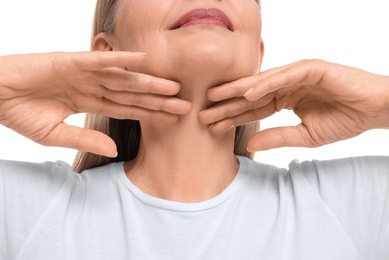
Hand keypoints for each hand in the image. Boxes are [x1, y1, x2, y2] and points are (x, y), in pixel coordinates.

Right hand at [0, 51, 190, 156]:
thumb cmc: (20, 113)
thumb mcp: (56, 135)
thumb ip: (86, 139)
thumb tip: (115, 150)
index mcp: (89, 102)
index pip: (127, 108)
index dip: (150, 113)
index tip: (172, 118)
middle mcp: (92, 86)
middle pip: (132, 94)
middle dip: (158, 99)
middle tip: (185, 103)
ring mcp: (84, 73)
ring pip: (123, 78)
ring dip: (149, 82)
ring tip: (173, 86)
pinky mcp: (71, 61)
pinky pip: (101, 60)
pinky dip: (122, 59)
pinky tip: (143, 60)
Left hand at [199, 59, 388, 150]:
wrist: (373, 111)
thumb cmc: (343, 121)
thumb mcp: (304, 135)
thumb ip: (277, 138)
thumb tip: (251, 145)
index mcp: (284, 100)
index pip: (252, 109)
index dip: (231, 117)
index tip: (211, 126)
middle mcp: (285, 85)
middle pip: (250, 95)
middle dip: (226, 103)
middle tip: (202, 110)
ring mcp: (296, 75)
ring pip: (261, 82)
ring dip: (237, 89)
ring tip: (214, 96)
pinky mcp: (311, 68)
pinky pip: (284, 76)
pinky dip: (266, 83)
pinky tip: (247, 93)